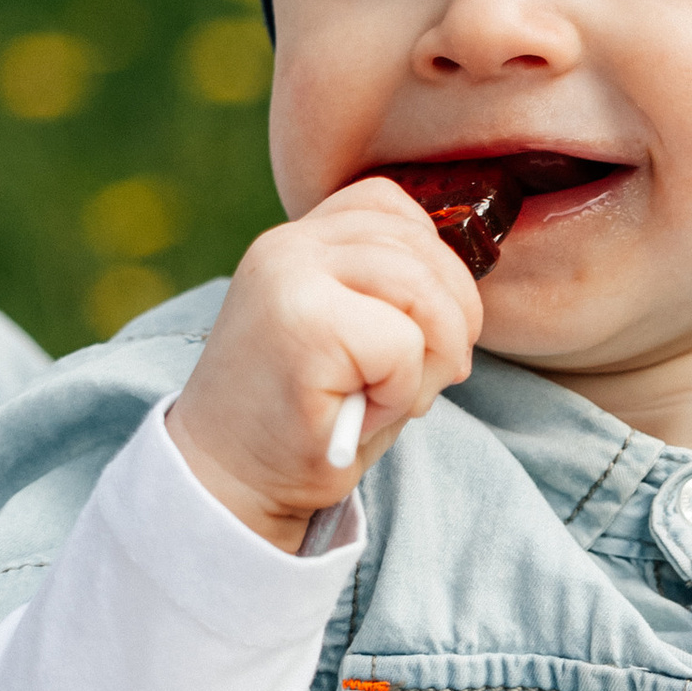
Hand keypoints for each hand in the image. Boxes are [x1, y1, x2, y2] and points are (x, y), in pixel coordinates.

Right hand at [167, 181, 481, 550]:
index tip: (422, 327)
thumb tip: (463, 286)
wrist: (228, 484)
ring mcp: (291, 277)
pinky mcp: (305, 325)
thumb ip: (392, 292)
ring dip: (429, 358)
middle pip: (419, 246)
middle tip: (428, 378)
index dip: (431, 264)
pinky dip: (403, 390)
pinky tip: (362, 414)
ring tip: (387, 398)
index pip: (389, 206)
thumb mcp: (349, 335)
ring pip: (422, 290)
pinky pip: (405, 343)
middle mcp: (288, 246)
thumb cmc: (304, 420)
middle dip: (453, 318)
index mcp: (296, 241)